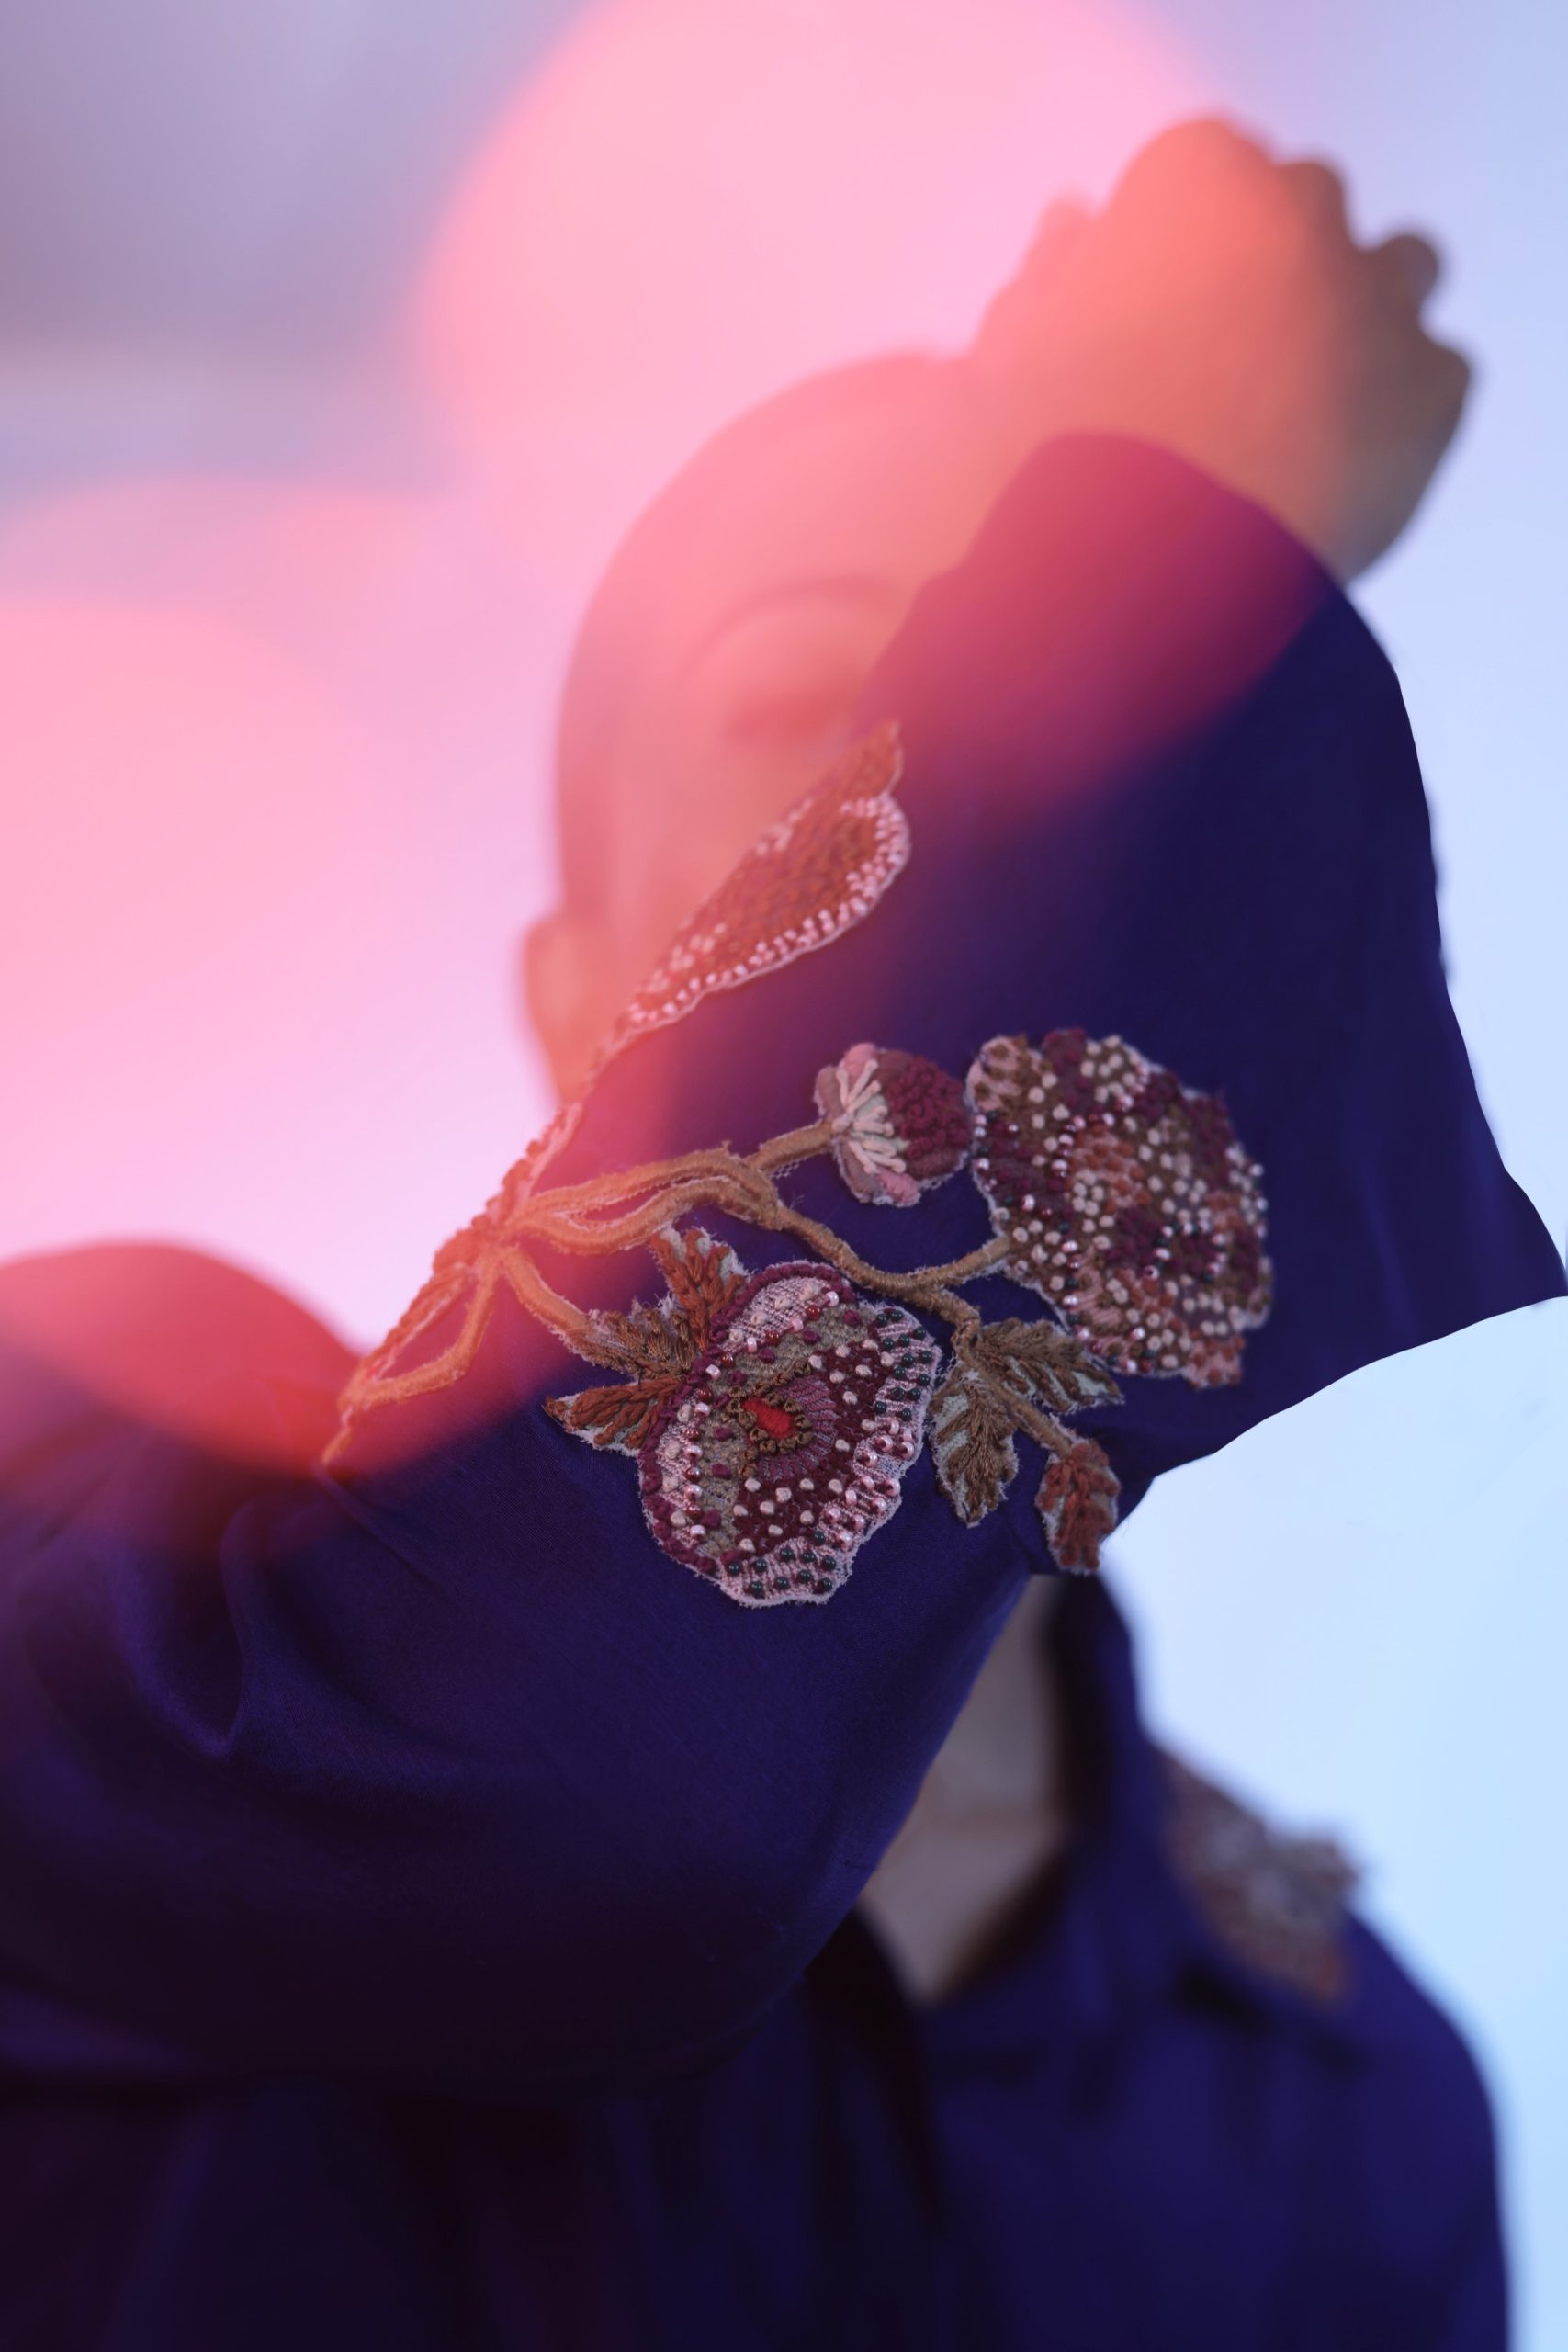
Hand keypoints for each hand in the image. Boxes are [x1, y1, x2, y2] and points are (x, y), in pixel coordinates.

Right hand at [977, 119, 1472, 580]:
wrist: (1144, 586)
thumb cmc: (1054, 471)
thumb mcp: (1013, 363)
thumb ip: (1049, 281)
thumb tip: (1070, 225)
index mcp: (1195, 184)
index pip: (1197, 169)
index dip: (1169, 243)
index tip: (1147, 306)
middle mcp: (1304, 214)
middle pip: (1302, 205)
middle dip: (1271, 266)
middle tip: (1225, 365)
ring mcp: (1381, 299)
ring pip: (1397, 268)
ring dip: (1358, 314)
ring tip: (1299, 409)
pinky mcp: (1434, 389)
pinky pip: (1434, 375)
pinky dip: (1400, 406)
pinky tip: (1341, 467)